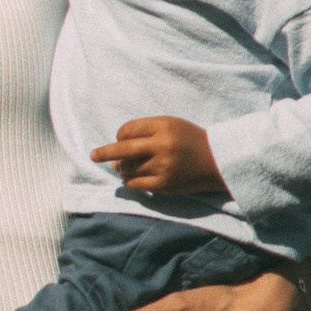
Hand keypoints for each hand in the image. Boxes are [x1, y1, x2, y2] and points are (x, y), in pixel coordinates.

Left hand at [91, 115, 226, 194]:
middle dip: (103, 153)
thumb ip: (143, 133)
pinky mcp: (165, 185)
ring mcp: (163, 166)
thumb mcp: (171, 126)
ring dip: (122, 169)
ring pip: (128, 169)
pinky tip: (132, 179)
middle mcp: (162, 145)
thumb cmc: (190, 140)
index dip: (120, 136)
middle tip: (92, 155)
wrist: (218, 161)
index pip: (127, 130)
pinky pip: (136, 184)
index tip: (122, 140)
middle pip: (123, 149)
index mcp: (163, 125)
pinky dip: (130, 181)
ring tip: (125, 168)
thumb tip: (114, 157)